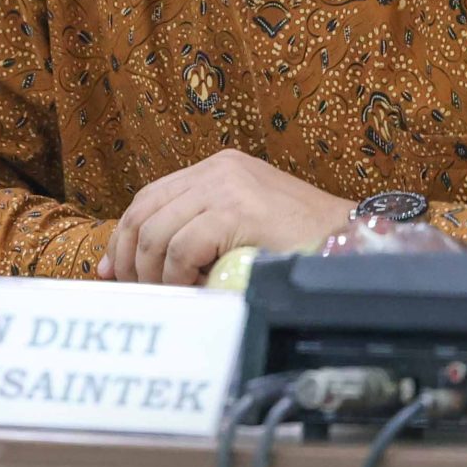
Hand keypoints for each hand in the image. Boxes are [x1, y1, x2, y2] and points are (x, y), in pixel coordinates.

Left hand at [97, 149, 354, 285]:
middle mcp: (218, 169)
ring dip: (155, 276)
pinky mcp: (237, 209)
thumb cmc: (301, 245)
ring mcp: (228, 186)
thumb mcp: (241, 227)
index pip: (149, 198)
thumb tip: (130, 265)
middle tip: (137, 294)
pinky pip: (182, 249)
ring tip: (172, 299)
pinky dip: (179, 278)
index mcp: (218, 168)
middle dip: (131, 260)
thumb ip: (196, 232)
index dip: (124, 238)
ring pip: (158, 234)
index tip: (114, 273)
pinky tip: (195, 292)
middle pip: (144, 213)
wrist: (352, 242)